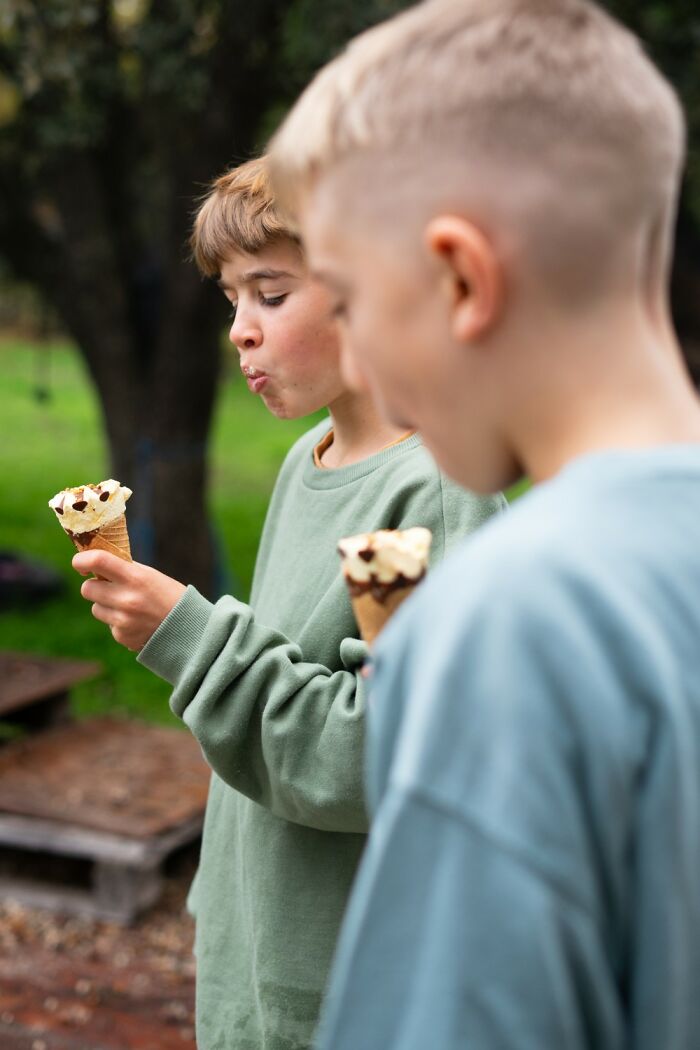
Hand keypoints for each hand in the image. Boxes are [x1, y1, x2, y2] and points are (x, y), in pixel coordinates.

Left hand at [72, 551, 186, 651]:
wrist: (189, 629)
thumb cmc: (168, 596)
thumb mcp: (150, 575)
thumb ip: (124, 569)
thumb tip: (95, 563)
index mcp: (135, 577)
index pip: (97, 561)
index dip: (81, 559)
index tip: (80, 563)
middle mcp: (126, 599)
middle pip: (87, 588)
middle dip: (94, 585)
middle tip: (108, 585)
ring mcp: (123, 621)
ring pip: (95, 608)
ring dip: (106, 605)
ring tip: (129, 606)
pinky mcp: (122, 636)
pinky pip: (109, 624)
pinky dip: (118, 622)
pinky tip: (137, 621)